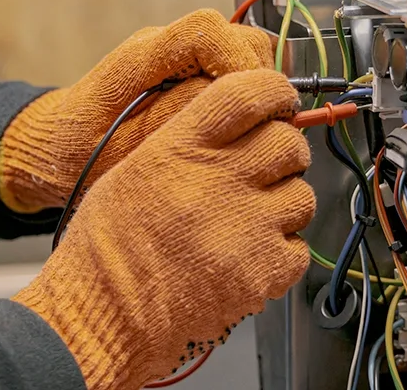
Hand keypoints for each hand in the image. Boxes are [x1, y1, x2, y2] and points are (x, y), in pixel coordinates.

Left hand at [0, 9, 273, 212]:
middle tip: (269, 122)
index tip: (259, 100)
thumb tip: (222, 106)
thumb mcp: (118, 151)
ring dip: (261, 85)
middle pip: (236, 35)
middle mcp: (161, 48)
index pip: (203, 31)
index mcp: (138, 60)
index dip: (240, 61)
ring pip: (245, 49)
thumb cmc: (79, 155)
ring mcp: (178, 56)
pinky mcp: (190, 71)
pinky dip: (252, 93)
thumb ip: (168, 124)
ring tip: (260, 127)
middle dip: (261, 77)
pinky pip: (236, 69)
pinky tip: (248, 127)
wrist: (57, 148)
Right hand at [12, 70, 314, 389]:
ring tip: (250, 222)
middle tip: (266, 170)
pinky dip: (281, 254)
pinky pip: (298, 249)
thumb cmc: (109, 248)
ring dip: (284, 206)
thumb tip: (236, 126)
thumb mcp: (132, 170)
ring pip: (302, 195)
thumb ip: (185, 141)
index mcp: (181, 147)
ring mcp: (246, 225)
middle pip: (289, 143)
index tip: (279, 101)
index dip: (273, 92)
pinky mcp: (262, 270)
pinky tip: (249, 258)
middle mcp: (218, 179)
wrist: (104, 313)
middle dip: (283, 154)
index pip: (249, 93)